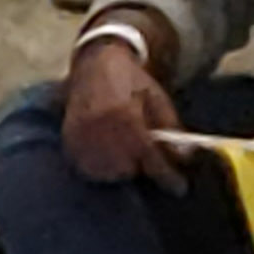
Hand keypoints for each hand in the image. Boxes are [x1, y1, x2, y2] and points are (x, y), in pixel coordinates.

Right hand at [57, 32, 173, 177]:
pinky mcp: (69, 142)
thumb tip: (185, 157)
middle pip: (128, 170)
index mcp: (125, 115)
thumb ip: (171, 127)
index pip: (149, 156)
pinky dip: (100, 166)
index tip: (179, 188)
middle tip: (142, 152)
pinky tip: (107, 151)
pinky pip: (87, 169)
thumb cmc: (130, 81)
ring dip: (120, 168)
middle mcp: (100, 128)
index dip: (167, 175)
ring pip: (108, 173)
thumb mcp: (157, 98)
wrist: (95, 64)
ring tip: (123, 149)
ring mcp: (81, 136)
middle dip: (139, 166)